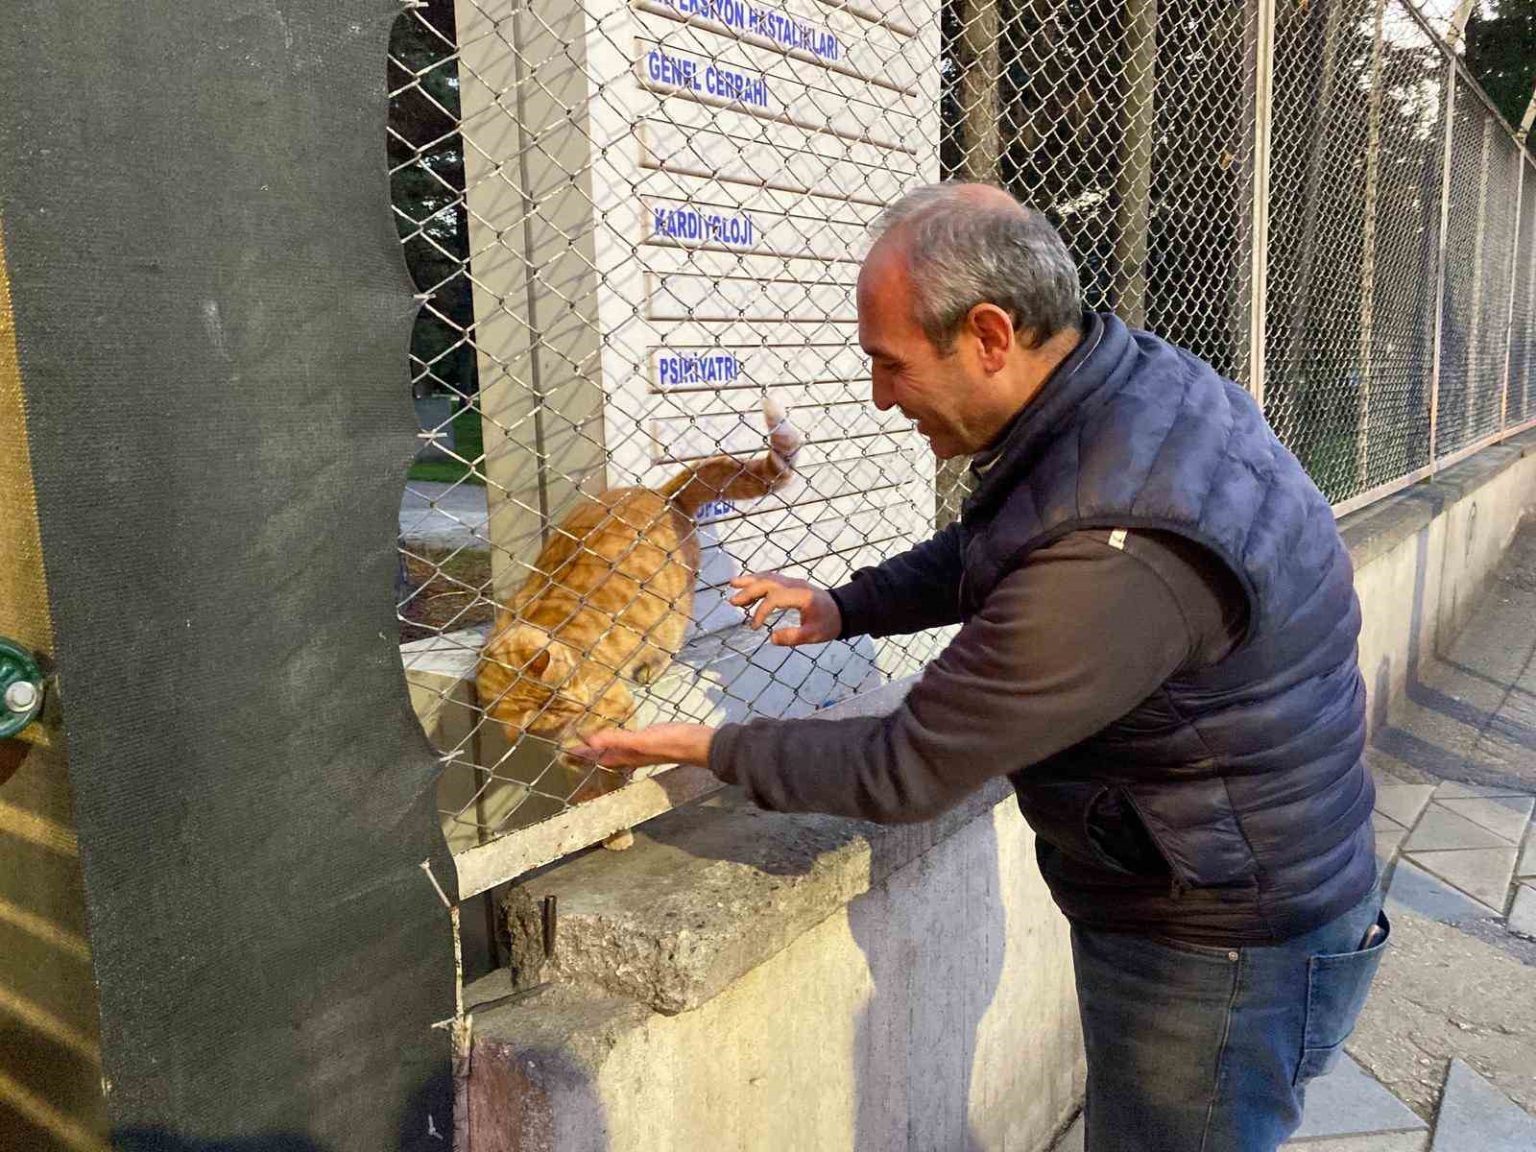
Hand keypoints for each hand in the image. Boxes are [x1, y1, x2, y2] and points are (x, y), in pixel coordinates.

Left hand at [567, 723, 714, 770]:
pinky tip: (620, 737)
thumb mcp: (642, 740)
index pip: (597, 757)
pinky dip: (617, 741)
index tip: (564, 752)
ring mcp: (640, 750)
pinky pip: (626, 743)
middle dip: (588, 755)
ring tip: (589, 744)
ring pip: (614, 752)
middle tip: (571, 750)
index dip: (581, 755)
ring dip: (600, 749)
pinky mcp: (649, 742)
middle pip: (603, 757)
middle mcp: (630, 755)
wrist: (697, 744)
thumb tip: (590, 741)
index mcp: (626, 756)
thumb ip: (617, 740)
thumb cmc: (671, 742)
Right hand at [728, 572, 841, 645]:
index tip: (755, 627)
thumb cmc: (829, 623)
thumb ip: (793, 637)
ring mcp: (793, 582)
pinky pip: (772, 578)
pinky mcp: (791, 583)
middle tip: (732, 602)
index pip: (774, 598)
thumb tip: (771, 638)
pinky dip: (758, 580)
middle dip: (749, 591)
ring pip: (768, 577)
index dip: (762, 611)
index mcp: (801, 596)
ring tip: (732, 585)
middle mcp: (795, 585)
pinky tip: (747, 585)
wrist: (843, 610)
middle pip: (768, 583)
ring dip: (750, 581)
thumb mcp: (814, 635)